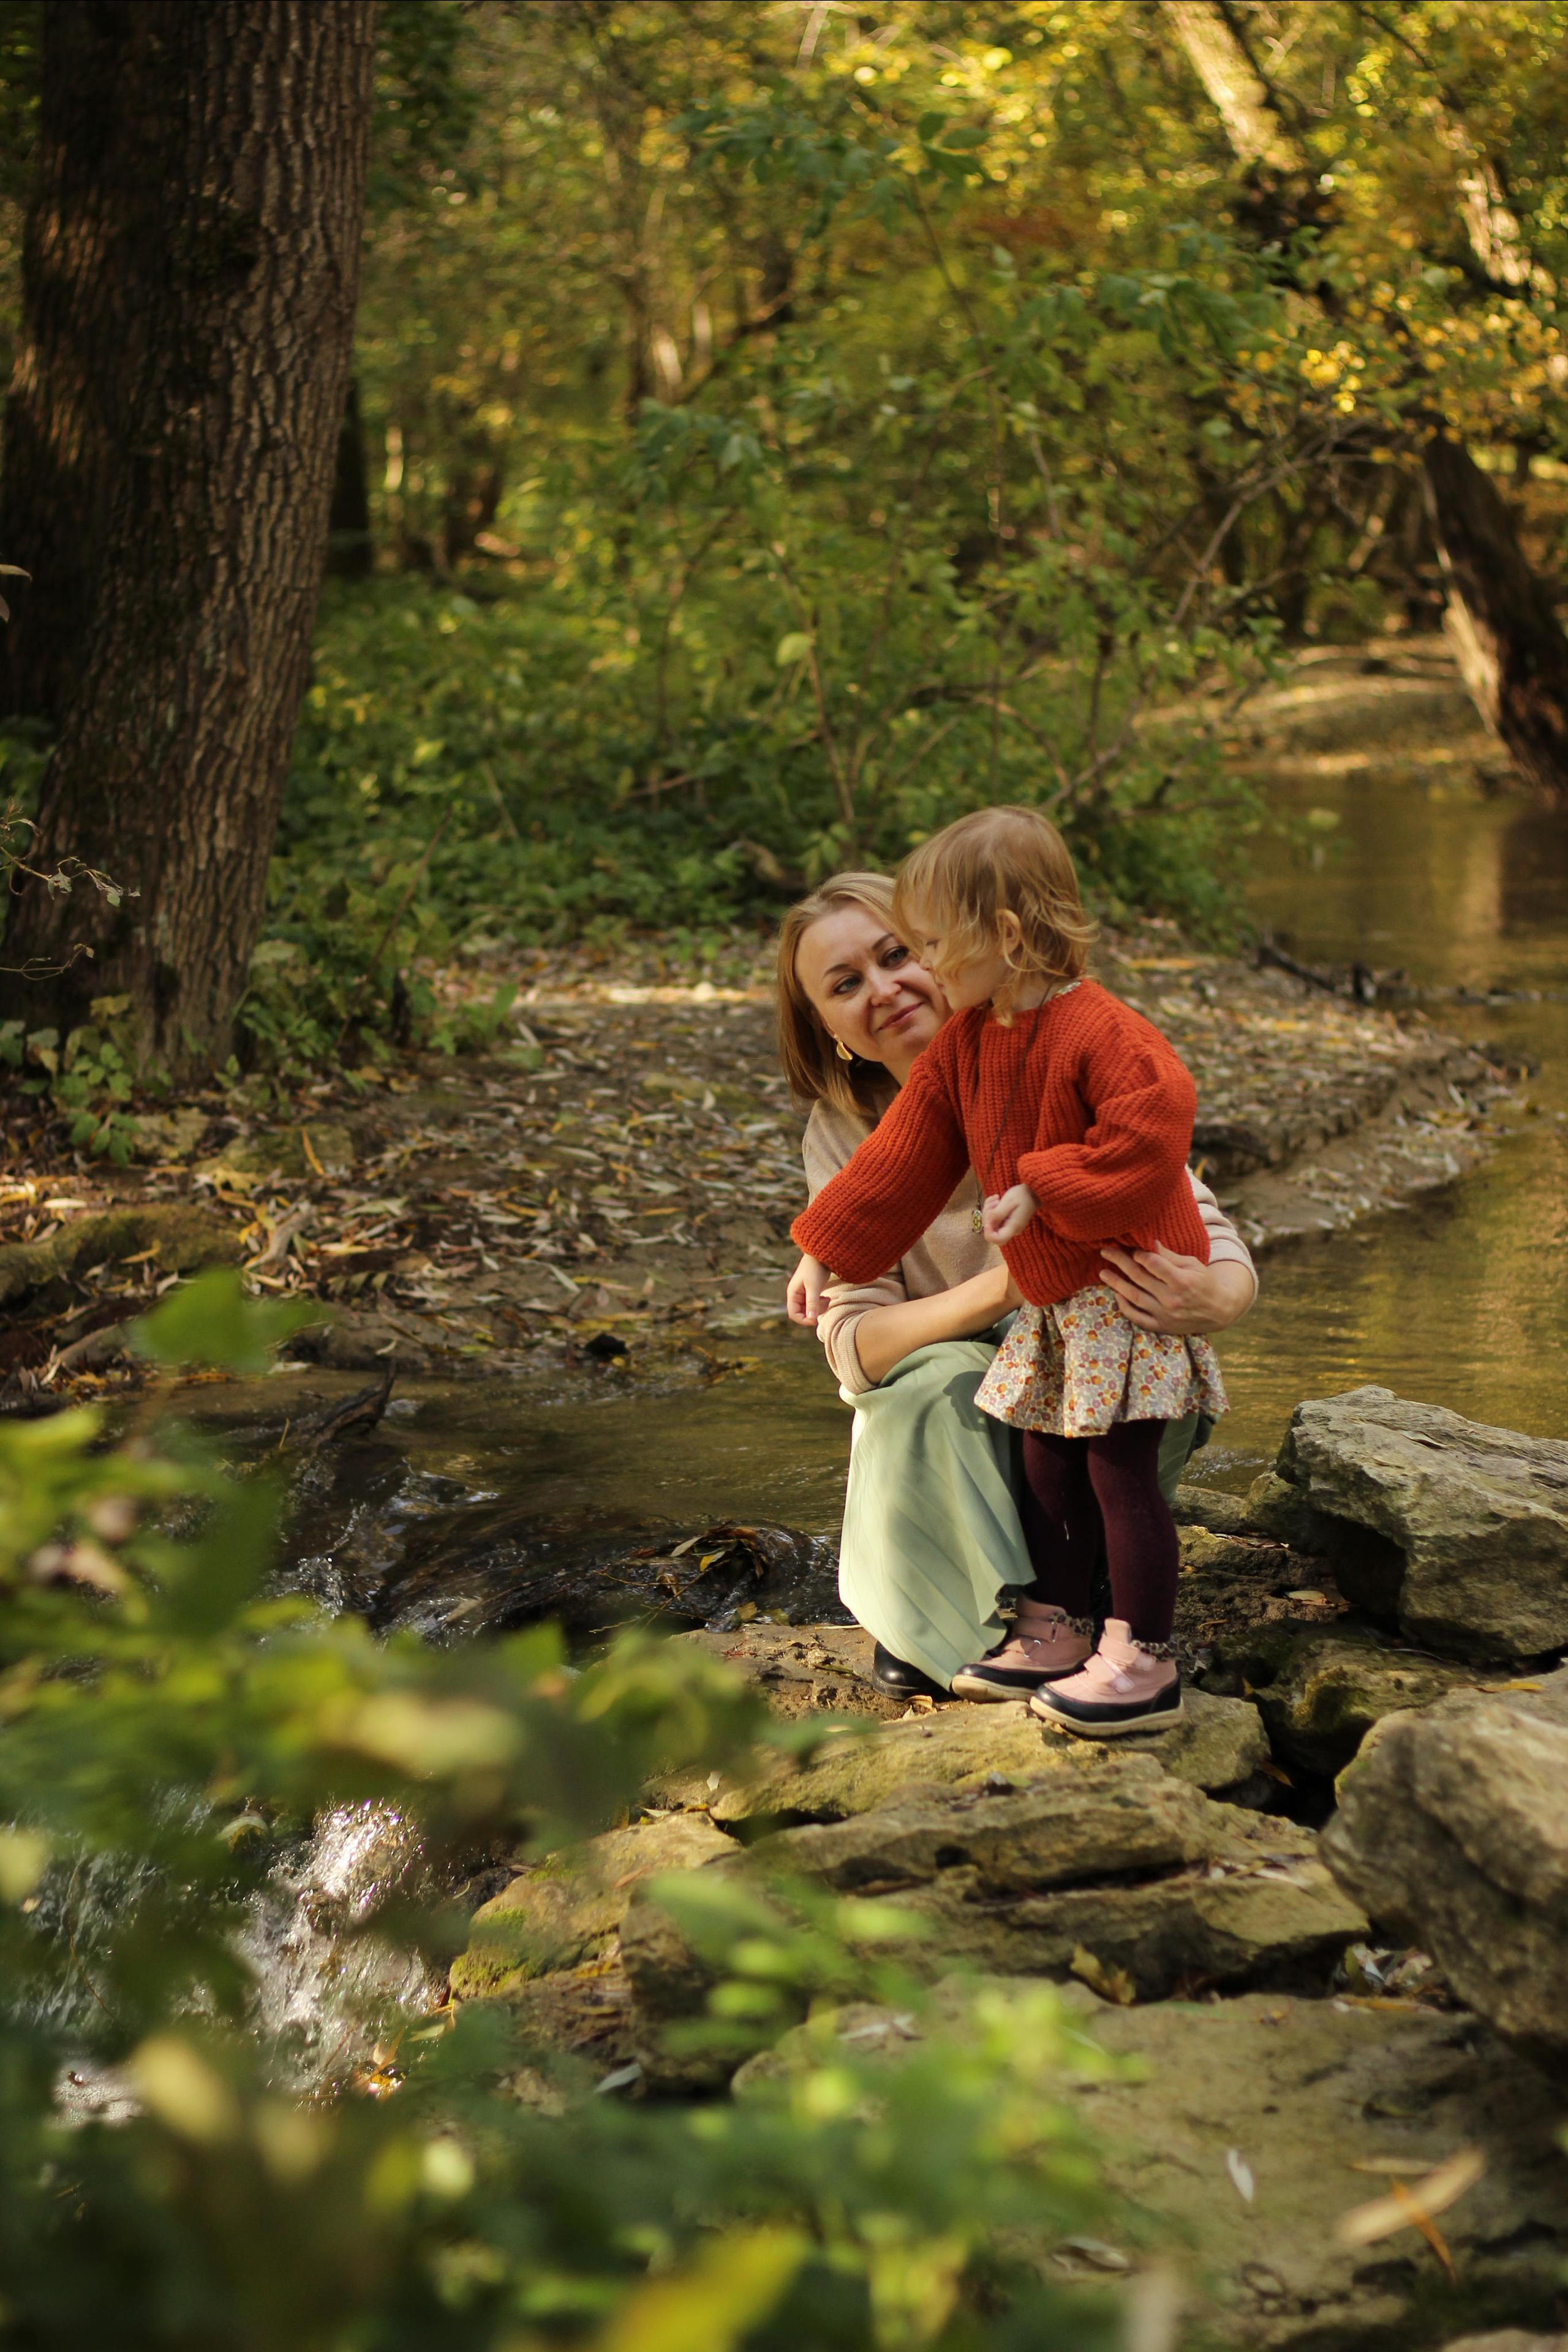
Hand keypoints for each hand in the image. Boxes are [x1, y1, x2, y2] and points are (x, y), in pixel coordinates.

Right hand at [787, 1252, 832, 1325]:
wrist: (822, 1254)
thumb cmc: (816, 1268)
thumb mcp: (814, 1286)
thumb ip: (812, 1303)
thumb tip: (812, 1319)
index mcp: (793, 1293)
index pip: (794, 1314)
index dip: (804, 1320)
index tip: (817, 1318)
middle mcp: (796, 1294)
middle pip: (802, 1313)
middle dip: (814, 1312)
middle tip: (825, 1303)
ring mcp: (803, 1293)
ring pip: (809, 1309)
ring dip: (819, 1308)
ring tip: (827, 1299)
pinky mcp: (811, 1290)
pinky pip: (814, 1303)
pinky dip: (820, 1303)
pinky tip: (827, 1297)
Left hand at [981, 1183, 1037, 1244]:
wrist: (1032, 1192)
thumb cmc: (1022, 1195)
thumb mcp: (1008, 1202)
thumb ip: (997, 1214)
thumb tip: (987, 1224)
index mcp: (1013, 1227)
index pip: (997, 1240)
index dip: (988, 1231)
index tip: (989, 1217)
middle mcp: (1011, 1230)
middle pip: (992, 1231)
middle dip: (987, 1216)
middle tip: (994, 1202)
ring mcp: (1009, 1226)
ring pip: (990, 1224)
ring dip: (989, 1210)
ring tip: (996, 1199)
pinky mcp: (1006, 1221)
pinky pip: (993, 1218)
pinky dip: (990, 1208)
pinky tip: (996, 1199)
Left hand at [1098, 1242, 1254, 1335]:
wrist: (1218, 1311)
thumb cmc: (1203, 1282)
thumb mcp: (1192, 1265)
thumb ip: (1169, 1256)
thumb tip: (1148, 1242)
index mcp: (1182, 1281)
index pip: (1153, 1264)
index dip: (1139, 1254)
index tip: (1131, 1247)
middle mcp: (1172, 1299)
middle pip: (1139, 1277)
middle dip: (1120, 1261)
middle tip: (1106, 1251)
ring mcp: (1165, 1315)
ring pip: (1134, 1296)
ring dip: (1116, 1283)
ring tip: (1103, 1272)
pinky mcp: (1161, 1326)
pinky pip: (1137, 1317)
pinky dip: (1124, 1306)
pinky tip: (1117, 1294)